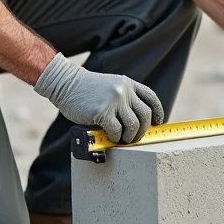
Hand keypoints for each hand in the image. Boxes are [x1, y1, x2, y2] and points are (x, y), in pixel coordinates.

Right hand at [34, 54, 163, 142]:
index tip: (157, 123)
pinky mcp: (102, 112)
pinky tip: (110, 137)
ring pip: (133, 125)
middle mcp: (124, 91)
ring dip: (130, 137)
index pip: (151, 98)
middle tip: (134, 138)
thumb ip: (123, 99)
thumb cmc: (86, 90)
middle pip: (145, 115)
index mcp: (128, 84)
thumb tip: (135, 123)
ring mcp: (114, 101)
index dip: (158, 112)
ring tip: (122, 140)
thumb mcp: (110, 86)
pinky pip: (117, 131)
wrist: (65, 83)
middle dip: (142, 131)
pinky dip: (115, 138)